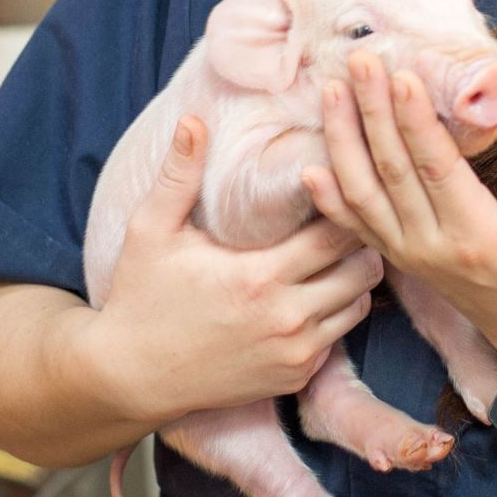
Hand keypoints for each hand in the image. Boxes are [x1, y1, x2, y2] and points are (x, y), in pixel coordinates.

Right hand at [75, 114, 384, 427]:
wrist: (132, 377)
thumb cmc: (141, 297)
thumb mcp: (152, 231)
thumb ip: (179, 175)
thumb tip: (194, 119)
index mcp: (260, 276)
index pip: (338, 231)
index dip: (345, 203)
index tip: (337, 184)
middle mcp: (287, 318)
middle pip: (364, 268)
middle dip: (360, 239)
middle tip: (347, 215)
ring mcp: (295, 352)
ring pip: (360, 304)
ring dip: (354, 277)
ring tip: (335, 251)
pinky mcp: (295, 375)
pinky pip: (340, 336)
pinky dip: (336, 312)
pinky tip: (316, 289)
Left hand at [301, 53, 496, 372]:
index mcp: (475, 238)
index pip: (436, 170)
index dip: (416, 123)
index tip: (402, 76)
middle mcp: (431, 247)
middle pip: (391, 171)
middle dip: (372, 112)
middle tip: (359, 60)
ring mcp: (409, 255)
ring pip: (363, 193)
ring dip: (344, 140)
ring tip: (332, 89)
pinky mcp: (401, 260)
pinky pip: (356, 226)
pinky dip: (330, 198)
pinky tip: (310, 167)